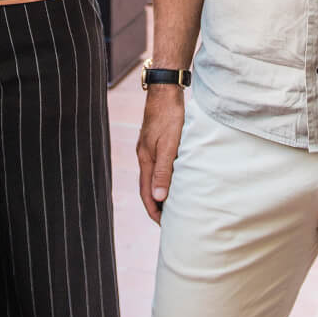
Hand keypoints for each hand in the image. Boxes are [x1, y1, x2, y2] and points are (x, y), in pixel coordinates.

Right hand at [136, 88, 185, 223]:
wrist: (165, 90)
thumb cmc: (170, 116)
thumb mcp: (169, 145)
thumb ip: (164, 171)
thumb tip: (158, 197)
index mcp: (146, 160)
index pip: (146, 193)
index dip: (154, 210)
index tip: (164, 225)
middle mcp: (144, 156)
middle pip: (147, 187)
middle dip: (156, 205)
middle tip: (168, 221)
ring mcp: (148, 148)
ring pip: (152, 176)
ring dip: (159, 192)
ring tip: (172, 203)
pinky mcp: (155, 140)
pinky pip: (157, 166)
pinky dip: (163, 178)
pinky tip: (173, 178)